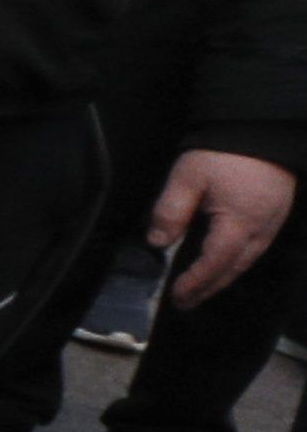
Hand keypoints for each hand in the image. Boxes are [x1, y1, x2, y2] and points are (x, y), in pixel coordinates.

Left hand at [150, 149, 297, 305]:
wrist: (263, 128)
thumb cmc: (225, 151)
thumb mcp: (188, 176)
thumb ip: (170, 210)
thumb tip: (156, 242)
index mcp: (239, 223)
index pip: (214, 263)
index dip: (195, 283)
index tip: (176, 297)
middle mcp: (261, 229)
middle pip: (233, 268)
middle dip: (208, 288)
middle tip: (185, 303)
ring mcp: (272, 223)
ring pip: (247, 260)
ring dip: (223, 277)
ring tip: (199, 290)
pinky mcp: (275, 214)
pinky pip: (255, 248)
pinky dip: (236, 262)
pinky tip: (223, 264)